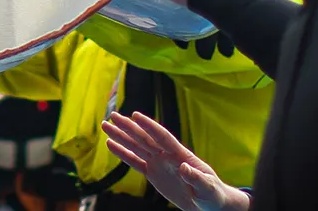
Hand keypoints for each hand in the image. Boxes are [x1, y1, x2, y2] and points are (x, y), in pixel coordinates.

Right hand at [102, 112, 249, 210]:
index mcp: (181, 155)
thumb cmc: (211, 194)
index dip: (150, 126)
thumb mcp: (207, 188)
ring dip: (122, 136)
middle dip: (129, 127)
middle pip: (145, 138)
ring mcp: (159, 163)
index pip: (163, 137)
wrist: (208, 203)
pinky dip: (123, 153)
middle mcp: (167, 155)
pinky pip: (135, 162)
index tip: (136, 116)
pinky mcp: (153, 173)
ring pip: (137, 147)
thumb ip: (196, 178)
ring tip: (106, 125)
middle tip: (113, 115)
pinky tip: (111, 144)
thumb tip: (184, 167)